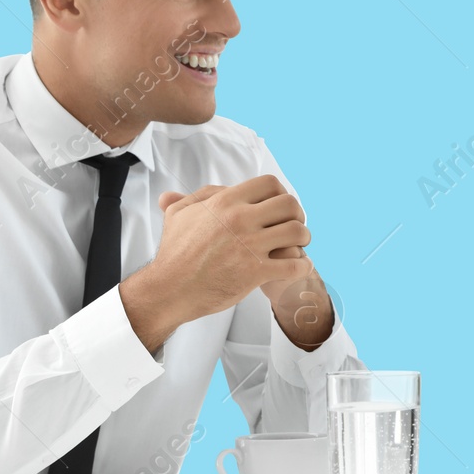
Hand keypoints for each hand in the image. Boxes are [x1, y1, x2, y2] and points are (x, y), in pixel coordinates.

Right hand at [141, 176, 314, 326]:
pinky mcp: (255, 272)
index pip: (270, 184)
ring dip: (304, 238)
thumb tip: (219, 189)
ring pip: (297, 232)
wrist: (169, 289)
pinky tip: (300, 266)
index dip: (281, 193)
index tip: (280, 206)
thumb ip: (200, 196)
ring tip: (300, 245)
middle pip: (289, 205)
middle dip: (297, 214)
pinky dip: (303, 266)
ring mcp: (249, 246)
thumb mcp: (179, 213)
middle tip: (294, 225)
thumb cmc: (173, 252)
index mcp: (226, 202)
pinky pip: (294, 265)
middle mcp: (240, 219)